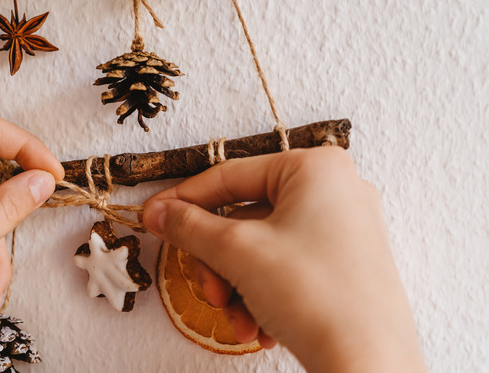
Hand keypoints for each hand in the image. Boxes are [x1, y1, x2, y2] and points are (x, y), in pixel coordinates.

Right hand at [143, 147, 425, 372]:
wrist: (369, 365)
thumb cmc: (316, 296)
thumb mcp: (238, 251)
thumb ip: (190, 225)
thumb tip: (158, 212)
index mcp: (315, 168)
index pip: (229, 176)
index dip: (183, 200)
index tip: (152, 218)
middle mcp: (334, 191)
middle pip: (242, 218)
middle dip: (218, 263)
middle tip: (209, 291)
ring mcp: (342, 229)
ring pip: (260, 249)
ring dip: (236, 287)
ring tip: (238, 319)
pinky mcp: (343, 264)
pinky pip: (284, 268)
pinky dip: (262, 297)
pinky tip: (259, 328)